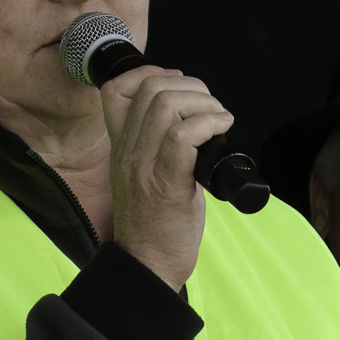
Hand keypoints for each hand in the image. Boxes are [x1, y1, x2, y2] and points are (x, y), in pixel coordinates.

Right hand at [101, 63, 232, 290]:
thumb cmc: (154, 225)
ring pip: (168, 104)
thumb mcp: (144, 177)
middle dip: (191, 86)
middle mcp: (127, 151)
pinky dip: (210, 124)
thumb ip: (158, 148)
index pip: (116, 89)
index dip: (151, 74)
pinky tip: (223, 131)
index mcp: (121, 147)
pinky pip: (184, 135)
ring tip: (219, 119)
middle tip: (211, 108)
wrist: (148, 265)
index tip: (180, 86)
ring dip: (204, 103)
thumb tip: (192, 122)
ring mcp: (144, 165)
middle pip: (150, 87)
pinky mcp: (166, 182)